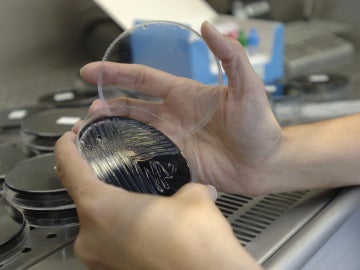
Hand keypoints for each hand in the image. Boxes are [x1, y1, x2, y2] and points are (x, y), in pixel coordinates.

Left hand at [54, 132, 260, 269]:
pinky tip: (141, 223)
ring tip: (131, 196)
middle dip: (92, 179)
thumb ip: (183, 186)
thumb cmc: (196, 247)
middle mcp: (92, 238)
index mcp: (102, 210)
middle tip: (107, 166)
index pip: (69, 168)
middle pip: (80, 197)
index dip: (66, 147)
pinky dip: (118, 229)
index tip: (68, 139)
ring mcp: (99, 260)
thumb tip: (190, 189)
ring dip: (108, 206)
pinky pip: (107, 242)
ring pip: (94, 222)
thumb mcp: (192, 198)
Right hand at [78, 21, 281, 194]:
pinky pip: (146, 157)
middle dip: (106, 106)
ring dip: (112, 130)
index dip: (116, 72)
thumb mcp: (247, 86)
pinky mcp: (176, 160)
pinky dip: (128, 155)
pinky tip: (113, 156)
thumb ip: (229, 55)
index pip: (143, 79)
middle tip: (87, 111)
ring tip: (91, 132)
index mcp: (184, 94)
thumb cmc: (260, 125)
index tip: (90, 70)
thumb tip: (209, 27)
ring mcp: (173, 139)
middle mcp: (173, 115)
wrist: (265, 162)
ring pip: (134, 131)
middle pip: (131, 106)